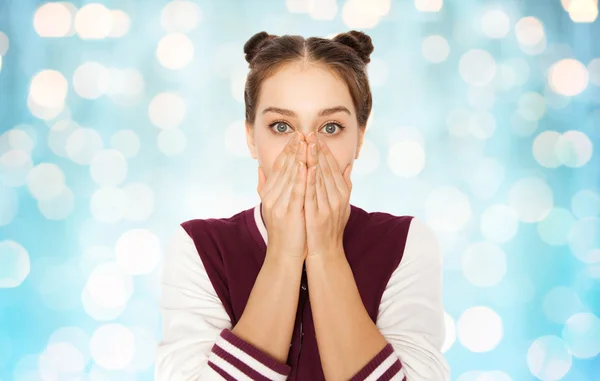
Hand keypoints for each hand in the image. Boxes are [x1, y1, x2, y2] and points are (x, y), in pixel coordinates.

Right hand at [257, 133, 308, 261]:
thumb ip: (265, 187)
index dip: (287, 150)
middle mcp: (272, 196)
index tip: (296, 136)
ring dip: (298, 157)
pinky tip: (305, 164)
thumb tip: (259, 170)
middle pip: (284, 168)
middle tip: (302, 132)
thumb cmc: (284, 231)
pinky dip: (301, 177)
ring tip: (305, 142)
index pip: (278, 167)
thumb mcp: (272, 206)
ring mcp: (279, 204)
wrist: (284, 255)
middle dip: (294, 149)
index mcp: (269, 193)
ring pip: (290, 176)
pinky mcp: (289, 213)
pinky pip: (296, 192)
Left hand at [304, 134, 352, 260]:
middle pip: (327, 169)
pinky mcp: (317, 214)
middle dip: (318, 150)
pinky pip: (312, 193)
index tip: (317, 136)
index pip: (333, 167)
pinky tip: (304, 166)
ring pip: (320, 177)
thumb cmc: (331, 228)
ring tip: (306, 143)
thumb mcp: (342, 204)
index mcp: (343, 193)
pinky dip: (309, 178)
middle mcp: (338, 197)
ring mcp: (328, 206)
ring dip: (313, 159)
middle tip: (310, 132)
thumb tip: (348, 165)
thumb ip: (345, 185)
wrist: (326, 252)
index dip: (325, 150)